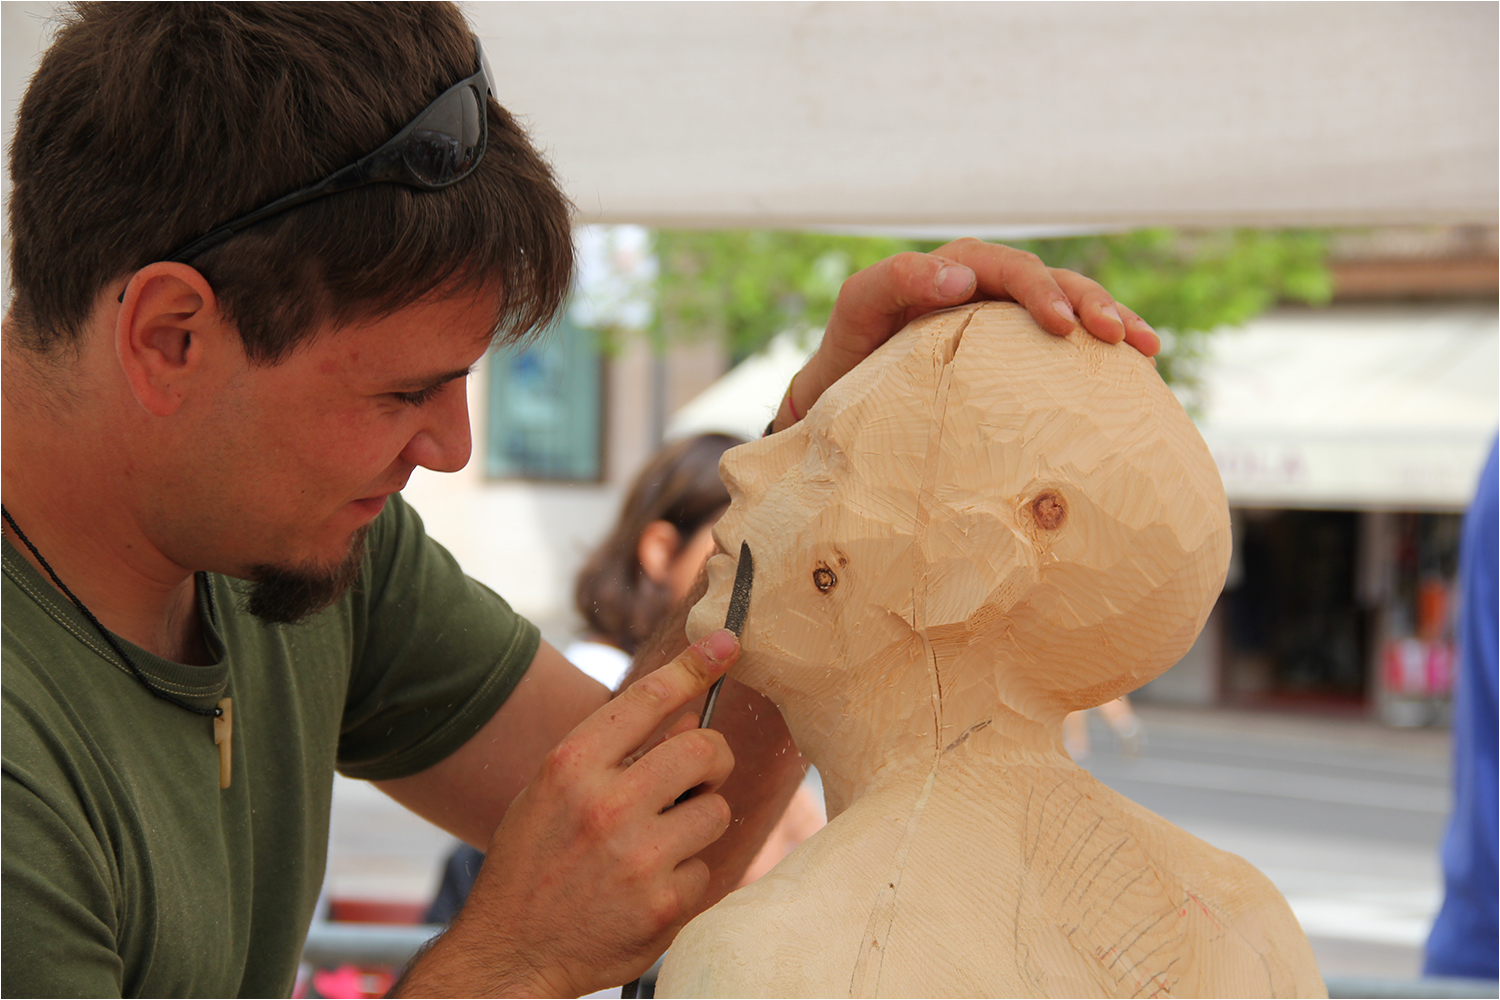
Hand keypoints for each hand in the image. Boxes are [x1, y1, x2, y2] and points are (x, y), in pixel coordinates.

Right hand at [393, 631, 740, 997]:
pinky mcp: (663, 905)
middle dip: (714, 759)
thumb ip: (611, 754)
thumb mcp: (550, 793)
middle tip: (702, 775)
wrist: (510, 952)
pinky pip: (706, 870)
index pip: (647, 698)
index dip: (694, 666)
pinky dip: (686, 878)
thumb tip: (686, 720)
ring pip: (716, 811)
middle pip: (703, 750)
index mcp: (571, 766)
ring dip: (699, 823)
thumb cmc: (532, 863)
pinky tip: (648, 890)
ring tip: (659, 844)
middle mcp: (605, 805)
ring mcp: (638, 856)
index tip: (725, 645)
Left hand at [776, 238, 1159, 430]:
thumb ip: (892, 282)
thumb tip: (959, 278)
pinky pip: (1069, 341)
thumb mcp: (857, 310)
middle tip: (1112, 334)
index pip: (1006, 267)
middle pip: (1050, 281)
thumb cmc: (849, 352)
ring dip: (1110, 318)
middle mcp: (988, 286)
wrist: (847, 393)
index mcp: (954, 268)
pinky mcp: (1019, 351)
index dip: (1037, 290)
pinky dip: (1103, 349)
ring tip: (1144, 346)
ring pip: (1070, 304)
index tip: (1060, 325)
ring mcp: (1008, 318)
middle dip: (1086, 302)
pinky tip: (1140, 365)